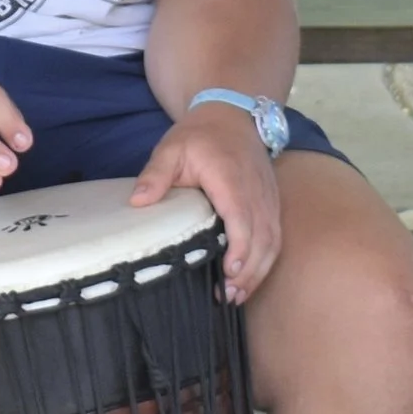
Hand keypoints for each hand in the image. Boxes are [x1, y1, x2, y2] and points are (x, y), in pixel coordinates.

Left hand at [131, 104, 281, 302]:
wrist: (232, 116)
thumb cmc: (199, 135)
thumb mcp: (171, 148)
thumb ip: (155, 174)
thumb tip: (138, 201)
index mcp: (231, 180)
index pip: (242, 218)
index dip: (239, 247)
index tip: (227, 271)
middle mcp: (256, 192)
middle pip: (262, 238)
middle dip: (247, 270)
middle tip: (226, 296)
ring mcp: (268, 199)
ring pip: (272, 241)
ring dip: (258, 271)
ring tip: (236, 296)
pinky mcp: (271, 204)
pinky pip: (274, 237)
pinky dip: (265, 261)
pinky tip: (248, 279)